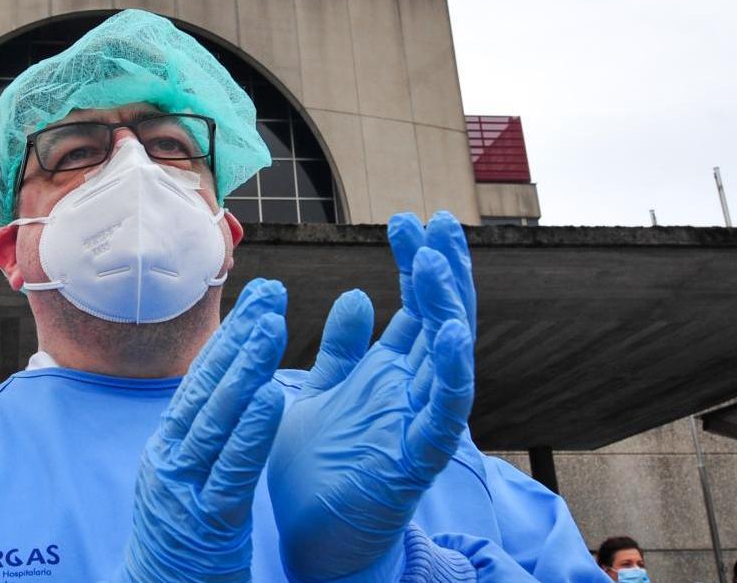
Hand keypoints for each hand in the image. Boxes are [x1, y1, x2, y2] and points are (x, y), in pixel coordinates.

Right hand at [121, 279, 288, 581]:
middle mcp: (169, 460)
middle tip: (271, 292)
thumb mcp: (189, 486)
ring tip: (272, 327)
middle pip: (208, 388)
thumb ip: (205, 444)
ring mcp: (183, 489)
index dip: (230, 339)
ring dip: (246, 369)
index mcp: (168, 449)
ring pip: (218, 419)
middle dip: (241, 337)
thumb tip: (229, 398)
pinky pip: (232, 468)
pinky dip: (251, 431)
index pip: (201, 382)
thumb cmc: (184, 550)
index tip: (258, 300)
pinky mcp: (206, 521)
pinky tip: (271, 397)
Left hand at [268, 212, 476, 581]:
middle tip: (436, 221)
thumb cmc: (312, 471)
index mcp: (387, 375)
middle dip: (441, 269)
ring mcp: (417, 424)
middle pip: (440, 320)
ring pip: (449, 357)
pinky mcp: (416, 460)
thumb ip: (341, 351)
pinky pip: (445, 414)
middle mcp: (410, 393)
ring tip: (439, 260)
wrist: (308, 541)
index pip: (414, 308)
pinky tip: (452, 333)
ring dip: (449, 308)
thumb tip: (361, 297)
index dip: (415, 263)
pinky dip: (453, 374)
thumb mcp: (316, 393)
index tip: (407, 219)